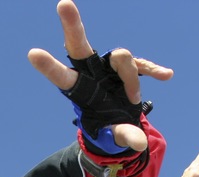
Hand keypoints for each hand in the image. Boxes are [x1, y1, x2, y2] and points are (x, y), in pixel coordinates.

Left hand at [27, 0, 172, 151]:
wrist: (120, 127)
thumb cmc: (108, 131)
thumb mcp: (113, 137)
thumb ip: (124, 136)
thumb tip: (139, 141)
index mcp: (80, 91)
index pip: (63, 77)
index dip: (50, 67)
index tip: (33, 54)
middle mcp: (91, 72)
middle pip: (79, 45)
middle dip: (72, 25)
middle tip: (63, 4)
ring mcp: (109, 67)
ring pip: (122, 58)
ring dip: (131, 80)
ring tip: (133, 102)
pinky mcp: (128, 69)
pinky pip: (142, 64)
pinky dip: (152, 70)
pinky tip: (165, 76)